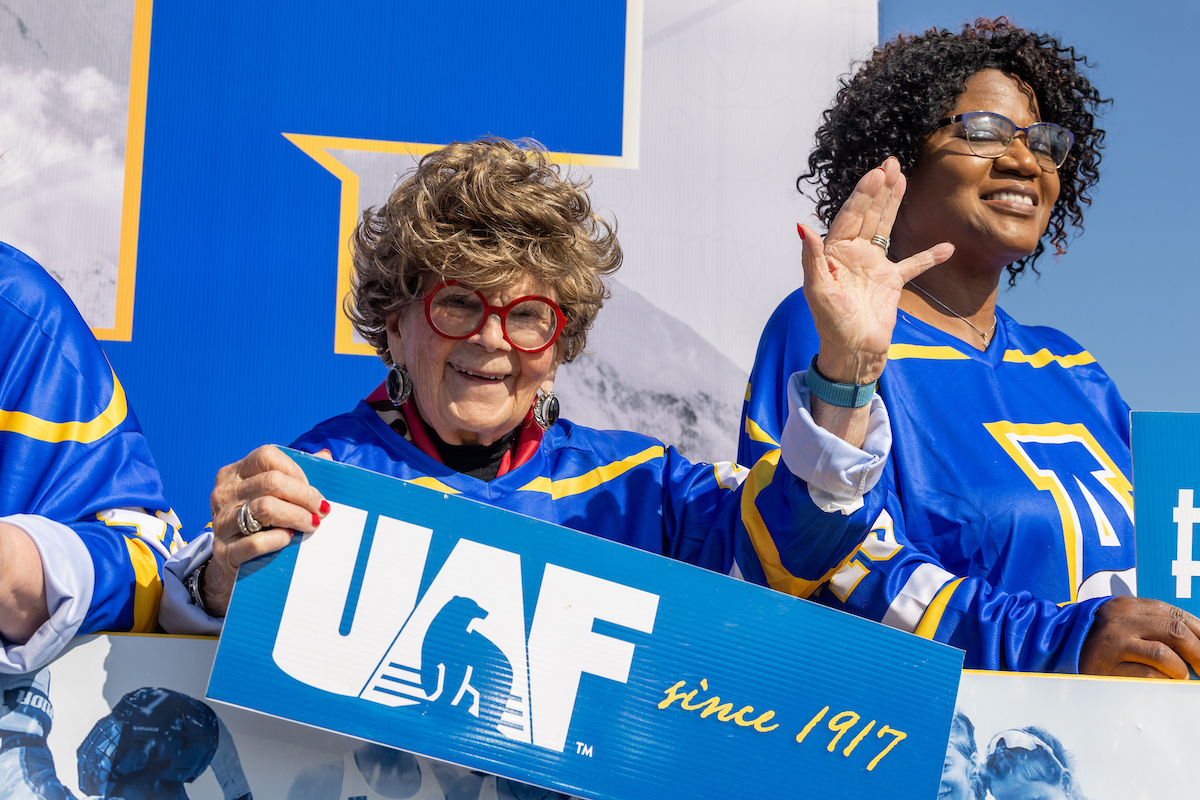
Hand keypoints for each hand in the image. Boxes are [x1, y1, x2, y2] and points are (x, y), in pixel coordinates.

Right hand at [204, 445, 329, 615]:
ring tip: (312, 524)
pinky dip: (278, 539)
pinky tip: (289, 539)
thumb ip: (296, 475)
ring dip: (297, 516)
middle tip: (322, 510)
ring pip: (265, 508)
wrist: (237, 564)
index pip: (266, 456)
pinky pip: (256, 542)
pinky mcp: (224, 551)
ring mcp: (221, 522)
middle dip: (304, 495)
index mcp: (234, 473)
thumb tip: (325, 455)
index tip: (312, 489)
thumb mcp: (273, 496)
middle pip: (271, 482)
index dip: (296, 470)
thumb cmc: (262, 523)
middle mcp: (223, 493)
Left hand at [800, 157, 953, 384]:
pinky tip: (945, 247)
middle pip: (868, 215)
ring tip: (904, 178)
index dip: (862, 196)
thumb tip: (802, 226)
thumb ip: (812, 257)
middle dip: (879, 190)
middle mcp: (853, 255)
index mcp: (834, 254)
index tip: (875, 174)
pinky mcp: (891, 283)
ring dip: (895, 204)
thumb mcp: (818, 291)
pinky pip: (913, 265)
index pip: (849, 217)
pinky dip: (928, 256)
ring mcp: (874, 266)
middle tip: (891, 164)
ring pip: (886, 228)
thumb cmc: (831, 324)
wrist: (853, 353)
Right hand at [1079, 596, 1199, 678]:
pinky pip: (1147, 675)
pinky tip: (1162, 683)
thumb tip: (1196, 642)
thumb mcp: (1123, 621)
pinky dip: (1162, 682)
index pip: (1177, 615)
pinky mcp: (1108, 665)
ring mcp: (1115, 642)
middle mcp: (1123, 620)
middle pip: (1175, 631)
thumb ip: (1153, 624)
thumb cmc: (1099, 637)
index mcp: (1130, 606)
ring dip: (1180, 670)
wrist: (1057, 645)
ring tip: (1179, 677)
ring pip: (1164, 655)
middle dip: (1199, 653)